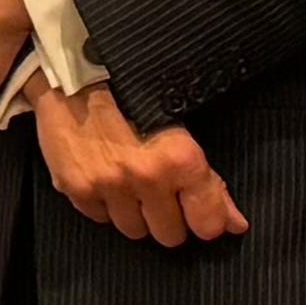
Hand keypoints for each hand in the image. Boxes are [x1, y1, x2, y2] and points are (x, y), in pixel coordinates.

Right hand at [32, 83, 245, 246]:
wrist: (71, 69)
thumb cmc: (131, 89)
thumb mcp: (179, 126)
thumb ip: (208, 180)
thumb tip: (234, 223)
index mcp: (177, 158)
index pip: (208, 224)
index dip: (208, 220)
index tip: (201, 211)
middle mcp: (143, 177)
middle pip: (170, 235)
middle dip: (170, 218)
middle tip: (162, 191)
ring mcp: (106, 186)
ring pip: (134, 231)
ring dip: (136, 213)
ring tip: (131, 183)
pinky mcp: (75, 189)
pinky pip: (100, 218)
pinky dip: (105, 204)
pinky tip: (106, 178)